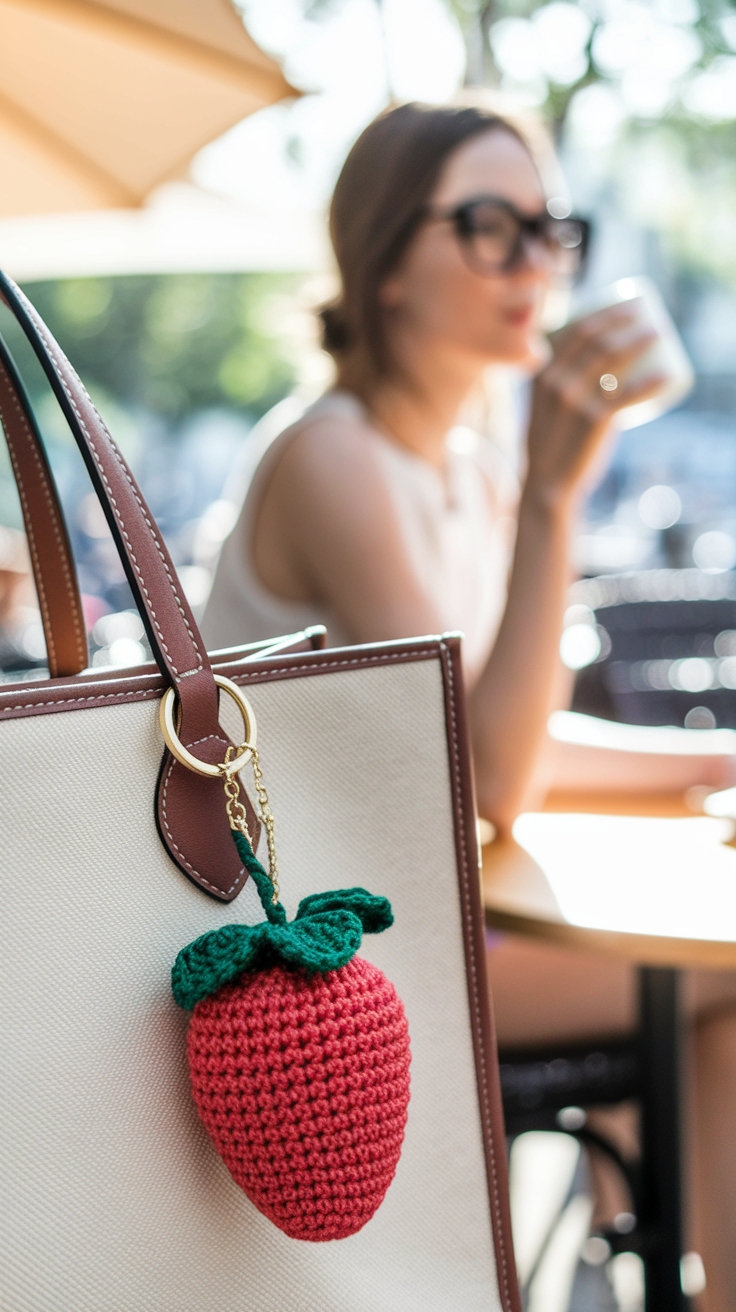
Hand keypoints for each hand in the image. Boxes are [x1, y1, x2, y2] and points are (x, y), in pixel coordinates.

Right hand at [525, 304, 664, 510]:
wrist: (546, 483)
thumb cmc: (550, 445)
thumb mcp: (544, 409)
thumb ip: (560, 389)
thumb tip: (594, 374)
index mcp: (541, 375)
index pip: (574, 331)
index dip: (603, 313)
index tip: (623, 308)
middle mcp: (556, 382)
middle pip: (596, 337)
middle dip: (622, 317)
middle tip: (643, 314)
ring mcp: (575, 400)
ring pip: (612, 357)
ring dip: (639, 339)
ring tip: (657, 333)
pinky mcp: (594, 420)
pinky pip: (628, 394)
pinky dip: (652, 382)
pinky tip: (667, 374)